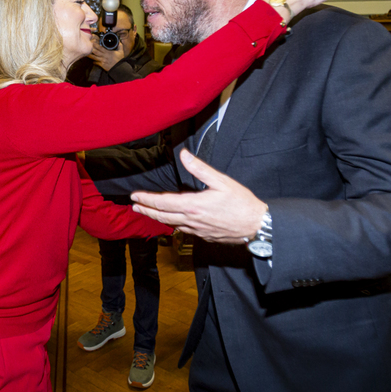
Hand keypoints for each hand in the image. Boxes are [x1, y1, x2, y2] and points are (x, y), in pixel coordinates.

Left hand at [88, 41, 125, 70]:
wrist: (119, 68)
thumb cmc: (120, 60)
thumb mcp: (121, 52)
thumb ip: (120, 46)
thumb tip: (119, 41)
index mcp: (108, 52)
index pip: (100, 48)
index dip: (96, 45)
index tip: (92, 42)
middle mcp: (104, 56)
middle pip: (96, 52)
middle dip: (91, 49)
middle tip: (87, 46)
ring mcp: (102, 61)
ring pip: (94, 57)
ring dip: (90, 55)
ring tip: (86, 53)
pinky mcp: (102, 65)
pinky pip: (96, 63)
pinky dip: (94, 62)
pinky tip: (92, 61)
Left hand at [130, 149, 266, 243]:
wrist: (256, 226)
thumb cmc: (241, 203)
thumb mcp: (221, 181)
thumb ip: (200, 169)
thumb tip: (184, 155)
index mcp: (193, 205)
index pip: (162, 202)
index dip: (146, 199)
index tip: (135, 196)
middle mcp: (191, 220)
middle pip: (162, 216)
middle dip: (146, 210)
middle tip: (135, 206)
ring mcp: (197, 230)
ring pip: (171, 225)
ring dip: (157, 218)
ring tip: (147, 212)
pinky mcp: (203, 236)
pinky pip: (183, 230)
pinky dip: (172, 224)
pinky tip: (171, 221)